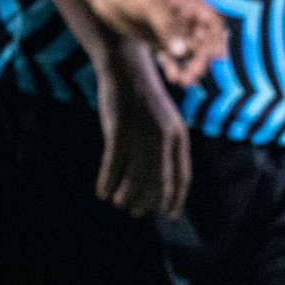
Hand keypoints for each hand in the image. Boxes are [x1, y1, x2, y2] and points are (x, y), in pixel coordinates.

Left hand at [86, 0, 227, 86]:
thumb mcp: (151, 5)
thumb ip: (167, 27)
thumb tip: (181, 51)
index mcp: (190, 4)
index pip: (213, 23)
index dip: (217, 39)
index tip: (216, 56)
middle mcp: (184, 18)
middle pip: (202, 41)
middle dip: (201, 58)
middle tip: (194, 73)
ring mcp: (171, 30)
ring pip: (187, 52)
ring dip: (188, 66)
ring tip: (183, 81)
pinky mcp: (157, 40)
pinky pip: (170, 57)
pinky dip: (173, 67)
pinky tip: (173, 78)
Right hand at [94, 41, 191, 218]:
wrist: (127, 69)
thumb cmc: (143, 100)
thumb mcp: (165, 122)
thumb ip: (167, 147)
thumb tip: (162, 181)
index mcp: (180, 136)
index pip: (182, 176)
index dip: (176, 198)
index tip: (170, 214)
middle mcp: (164, 138)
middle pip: (157, 181)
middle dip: (146, 201)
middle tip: (135, 212)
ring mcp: (142, 134)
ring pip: (134, 177)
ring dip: (126, 194)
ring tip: (118, 202)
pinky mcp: (118, 131)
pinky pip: (113, 166)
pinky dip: (107, 182)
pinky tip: (101, 192)